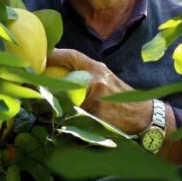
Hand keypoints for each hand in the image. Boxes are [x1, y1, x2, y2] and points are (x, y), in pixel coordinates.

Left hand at [47, 48, 181, 162]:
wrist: (145, 117)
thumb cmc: (122, 98)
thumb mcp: (106, 79)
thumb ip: (85, 74)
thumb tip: (59, 74)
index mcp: (98, 68)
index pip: (71, 56)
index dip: (54, 55)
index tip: (39, 59)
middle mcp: (96, 79)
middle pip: (62, 81)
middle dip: (49, 87)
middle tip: (37, 91)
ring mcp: (95, 98)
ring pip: (66, 101)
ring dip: (56, 107)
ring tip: (47, 110)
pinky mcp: (96, 116)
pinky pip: (74, 118)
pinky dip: (68, 121)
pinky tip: (64, 125)